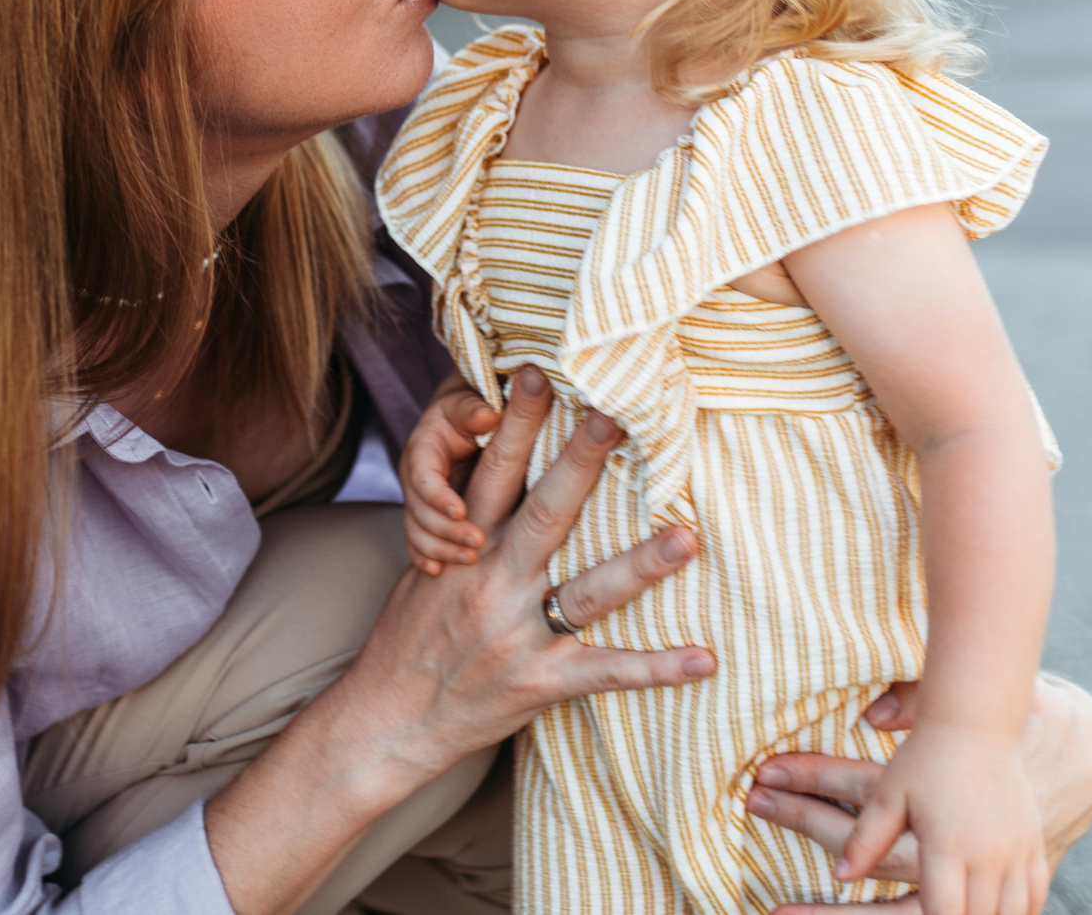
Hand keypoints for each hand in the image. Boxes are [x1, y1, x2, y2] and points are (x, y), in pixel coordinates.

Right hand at [322, 367, 716, 791]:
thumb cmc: (410, 637)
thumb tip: (502, 478)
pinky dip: (657, 669)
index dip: (518, 422)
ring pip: (588, 592)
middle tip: (618, 416)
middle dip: (581, 461)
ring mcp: (518, 634)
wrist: (386, 717)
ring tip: (689, 537)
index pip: (493, 473)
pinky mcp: (539, 683)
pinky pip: (607, 673)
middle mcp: (491, 582)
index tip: (542, 373)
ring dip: (641, 565)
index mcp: (464, 547)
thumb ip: (469, 528)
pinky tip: (705, 659)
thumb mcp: (427, 570)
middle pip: (545, 512)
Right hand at [400, 374, 498, 572]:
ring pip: (417, 530)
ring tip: (469, 560)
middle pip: (417, 510)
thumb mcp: (470, 402)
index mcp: (422, 449)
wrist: (463, 417)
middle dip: (444, 530)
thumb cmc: (472, 407)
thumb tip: (488, 415)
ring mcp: (417, 499)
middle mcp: (414, 477)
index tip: (462, 511)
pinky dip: (425, 556)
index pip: (422, 476)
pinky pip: (418, 541)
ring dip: (439, 548)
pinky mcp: (426, 515)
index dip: (438, 496)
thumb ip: (475, 409)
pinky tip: (437, 572)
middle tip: (475, 545)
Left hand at [835, 723, 1045, 914]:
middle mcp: (988, 855)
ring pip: (1010, 914)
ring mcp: (1016, 853)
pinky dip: (1019, 911)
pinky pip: (1035, 896)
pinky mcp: (1034, 846)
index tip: (912, 913)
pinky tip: (997, 911)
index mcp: (948, 845)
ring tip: (961, 910)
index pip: (943, 910)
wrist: (978, 725)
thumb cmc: (926, 758)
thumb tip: (841, 875)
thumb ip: (866, 838)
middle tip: (935, 907)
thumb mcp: (889, 795)